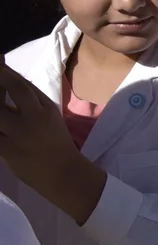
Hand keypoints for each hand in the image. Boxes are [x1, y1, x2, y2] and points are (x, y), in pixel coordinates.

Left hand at [0, 64, 81, 183]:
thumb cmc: (56, 144)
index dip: (2, 71)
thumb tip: (9, 84)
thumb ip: (31, 102)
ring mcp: (20, 132)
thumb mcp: (50, 118)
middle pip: (10, 87)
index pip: (20, 82)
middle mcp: (34, 115)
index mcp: (44, 107)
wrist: (64, 173)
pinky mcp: (9, 149)